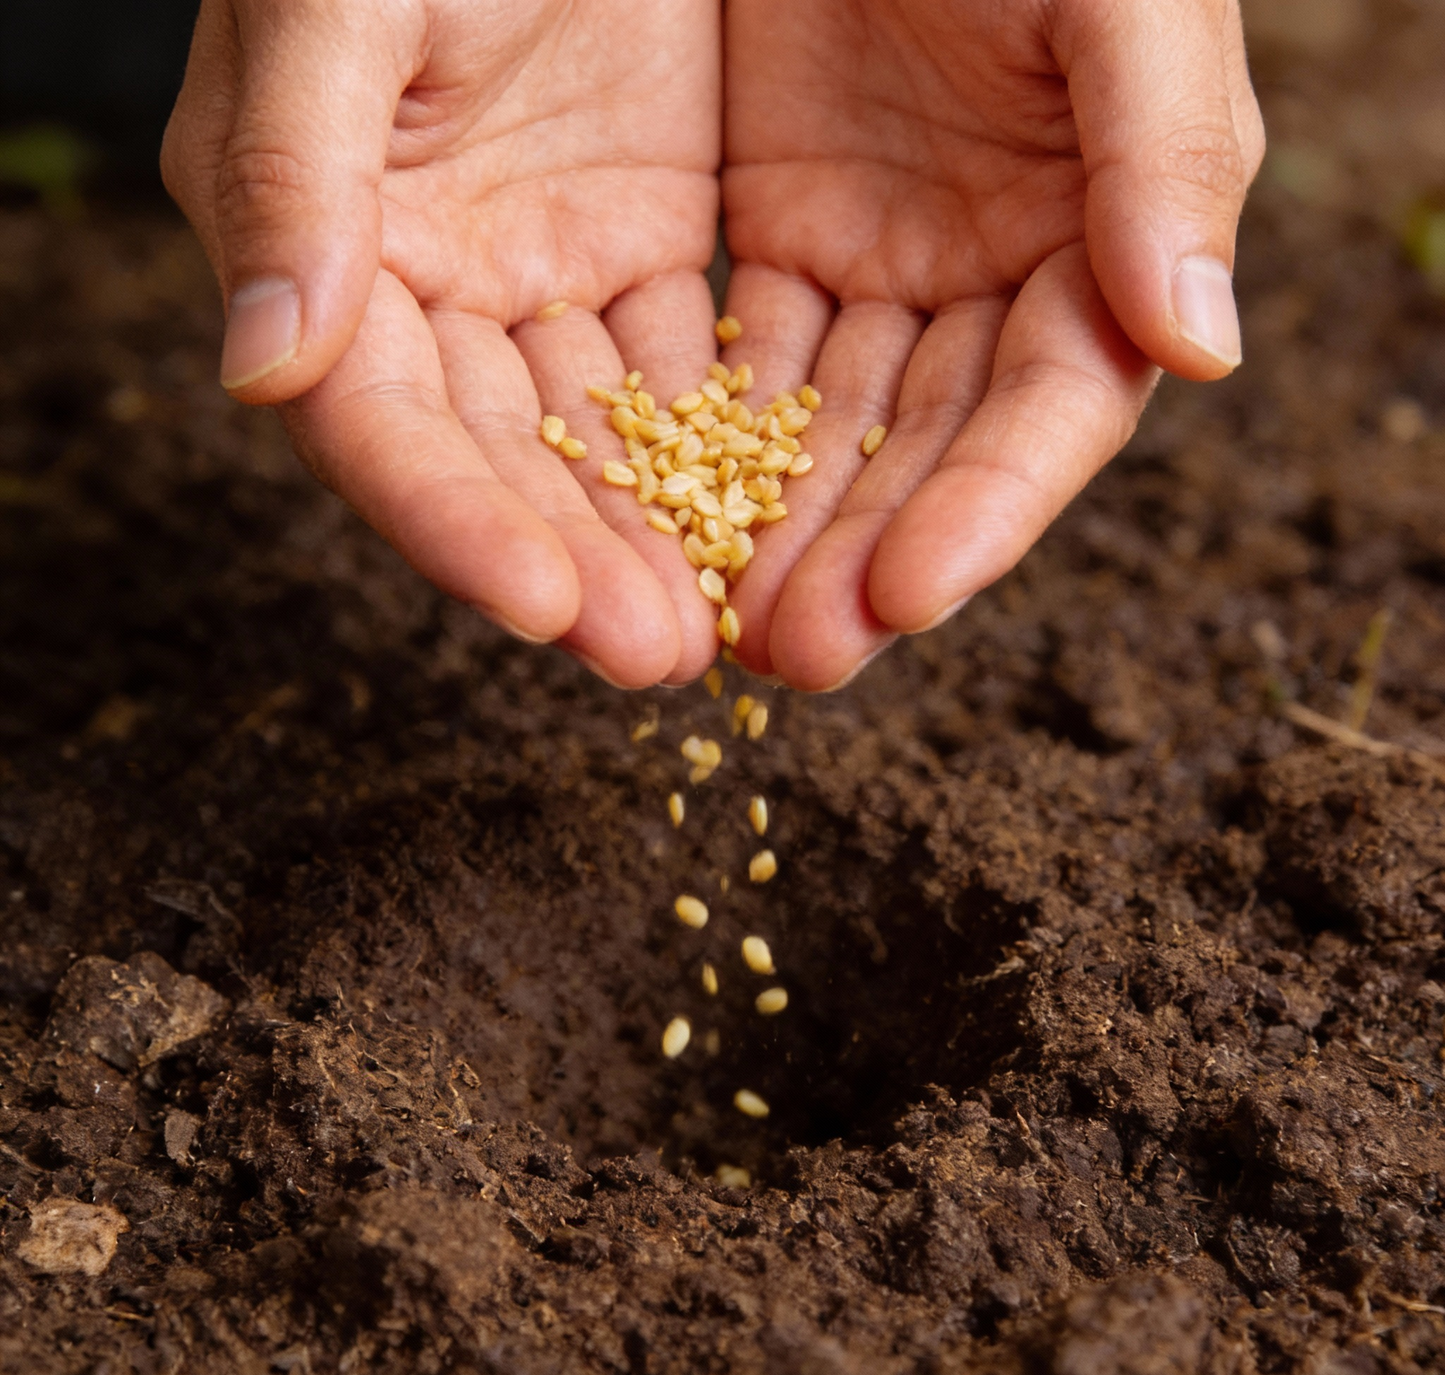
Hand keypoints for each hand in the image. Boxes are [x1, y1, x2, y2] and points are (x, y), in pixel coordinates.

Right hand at [163, 0, 724, 686]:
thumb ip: (292, 178)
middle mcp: (427, 287)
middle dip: (573, 564)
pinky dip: (729, 448)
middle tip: (656, 657)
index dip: (451, 521)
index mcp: (324, 239)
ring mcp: (538, 275)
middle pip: (497, 462)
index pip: (376, 422)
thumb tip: (261, 371)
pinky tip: (778, 523)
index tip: (541, 606)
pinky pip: (688, 370)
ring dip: (657, 538)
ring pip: (600, 439)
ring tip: (723, 630)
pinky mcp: (640, 245)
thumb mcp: (337, 0)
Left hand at [720, 0, 1264, 688]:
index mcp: (1095, 230)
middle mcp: (989, 275)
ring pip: (826, 431)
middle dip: (865, 556)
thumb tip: (1205, 347)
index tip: (911, 596)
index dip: (987, 508)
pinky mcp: (777, 237)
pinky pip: (733, 360)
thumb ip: (1168, 151)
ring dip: (776, 532)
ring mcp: (879, 264)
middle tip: (795, 656)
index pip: (1050, 406)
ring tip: (722, 629)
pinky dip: (698, 444)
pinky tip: (658, 520)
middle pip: (928, 451)